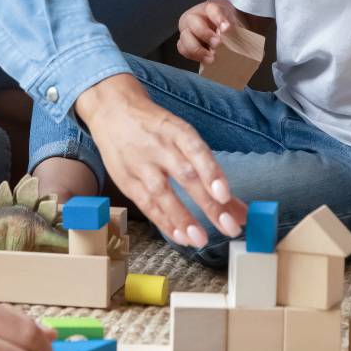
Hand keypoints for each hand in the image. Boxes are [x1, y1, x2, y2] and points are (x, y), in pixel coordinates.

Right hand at [73, 73, 245, 248]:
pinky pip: (146, 204)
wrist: (112, 110)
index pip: (197, 151)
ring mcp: (141, 164)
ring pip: (163, 193)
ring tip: (201, 240)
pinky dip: (164, 222)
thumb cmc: (156, 128)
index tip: (225, 195)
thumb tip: (238, 208)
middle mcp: (160, 147)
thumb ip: (209, 172)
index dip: (211, 173)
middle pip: (186, 176)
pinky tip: (180, 237)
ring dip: (183, 218)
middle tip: (229, 227)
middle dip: (209, 204)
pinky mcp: (127, 180)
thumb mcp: (182, 136)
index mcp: (177, 131)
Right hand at [177, 0, 245, 65]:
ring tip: (211, 57)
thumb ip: (233, 29)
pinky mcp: (184, 42)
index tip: (227, 28)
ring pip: (185, 37)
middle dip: (205, 34)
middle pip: (193, 21)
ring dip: (197, 49)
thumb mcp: (233, 23)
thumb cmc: (226, 25)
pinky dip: (193, 56)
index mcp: (210, 8)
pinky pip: (183, 49)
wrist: (221, 30)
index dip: (219, 18)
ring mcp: (187, 29)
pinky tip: (205, 60)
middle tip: (217, 44)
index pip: (213, 9)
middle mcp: (195, 17)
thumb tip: (230, 38)